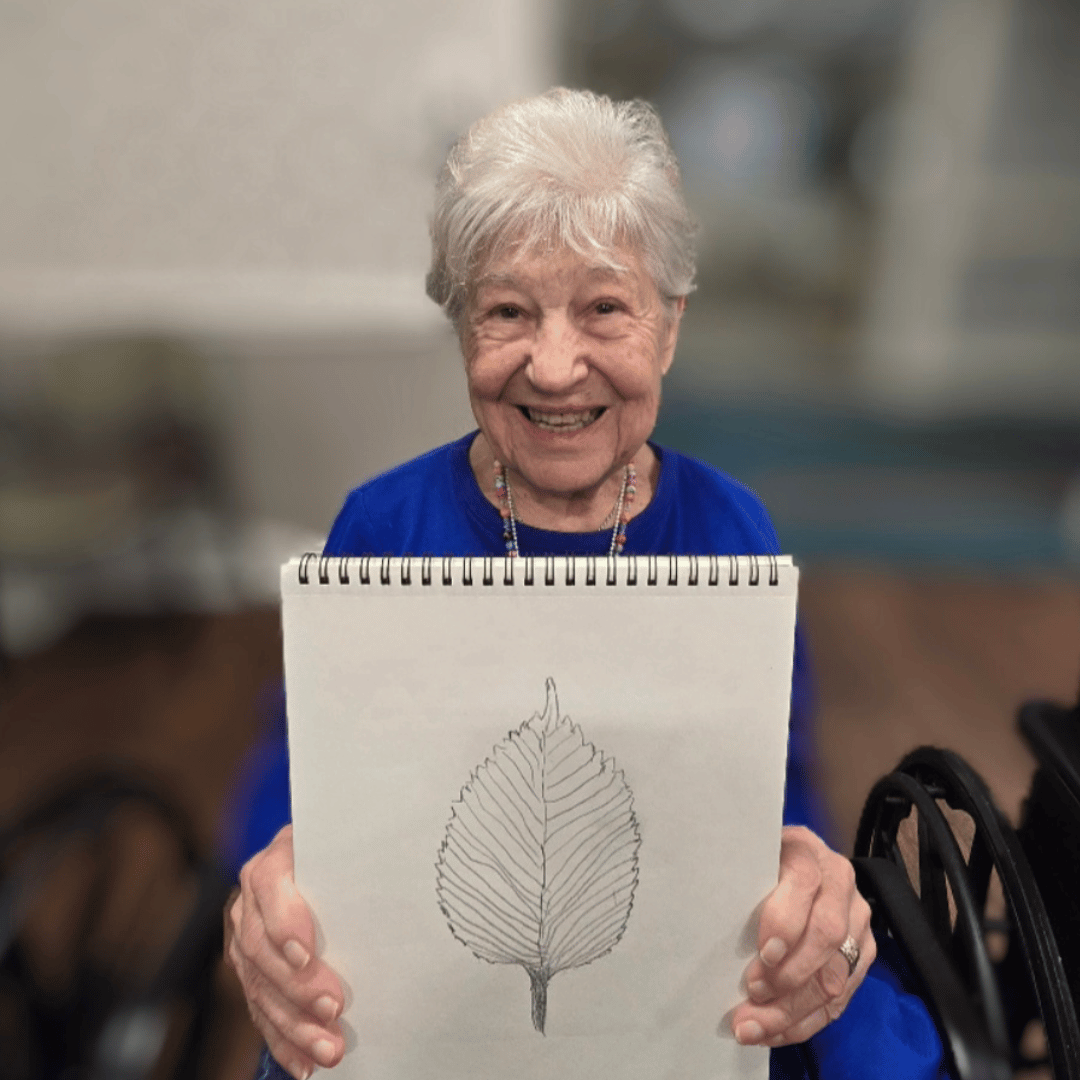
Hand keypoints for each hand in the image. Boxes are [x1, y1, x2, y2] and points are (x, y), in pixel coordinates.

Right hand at [226, 825, 345, 1078]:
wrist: (329, 859)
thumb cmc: (348, 853)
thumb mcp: (352, 847)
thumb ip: (362, 862)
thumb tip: (399, 883)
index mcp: (276, 859)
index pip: (270, 884)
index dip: (284, 922)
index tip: (305, 954)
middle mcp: (252, 898)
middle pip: (261, 945)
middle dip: (296, 986)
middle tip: (332, 1008)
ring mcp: (246, 935)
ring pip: (259, 985)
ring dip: (293, 1024)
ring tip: (328, 1048)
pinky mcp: (251, 968)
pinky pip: (260, 1008)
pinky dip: (282, 1039)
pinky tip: (303, 1062)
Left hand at [730, 825, 873, 1046]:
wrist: (793, 863)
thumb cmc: (757, 866)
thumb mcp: (747, 860)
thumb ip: (738, 880)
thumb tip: (708, 922)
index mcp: (806, 851)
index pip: (805, 882)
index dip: (786, 921)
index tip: (765, 953)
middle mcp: (839, 880)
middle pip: (826, 935)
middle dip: (789, 975)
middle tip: (752, 994)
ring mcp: (857, 917)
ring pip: (835, 973)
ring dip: (793, 1008)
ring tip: (755, 1026)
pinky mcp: (863, 951)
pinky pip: (841, 996)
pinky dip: (806, 1020)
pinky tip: (776, 1030)